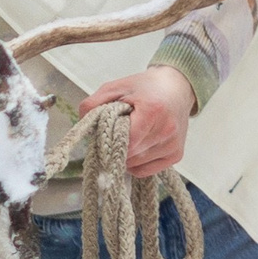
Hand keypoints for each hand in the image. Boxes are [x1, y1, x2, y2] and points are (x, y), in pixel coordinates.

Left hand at [76, 65, 194, 177]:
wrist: (176, 87)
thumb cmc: (144, 87)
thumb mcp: (115, 87)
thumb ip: (93, 104)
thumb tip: (81, 124)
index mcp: (153, 111)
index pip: (126, 140)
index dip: (110, 140)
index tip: (105, 132)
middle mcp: (167, 130)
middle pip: (130, 154)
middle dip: (116, 147)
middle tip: (116, 132)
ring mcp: (173, 144)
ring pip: (136, 164)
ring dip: (125, 155)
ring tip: (130, 136)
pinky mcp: (176, 155)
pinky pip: (145, 171)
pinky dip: (135, 163)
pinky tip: (137, 146)